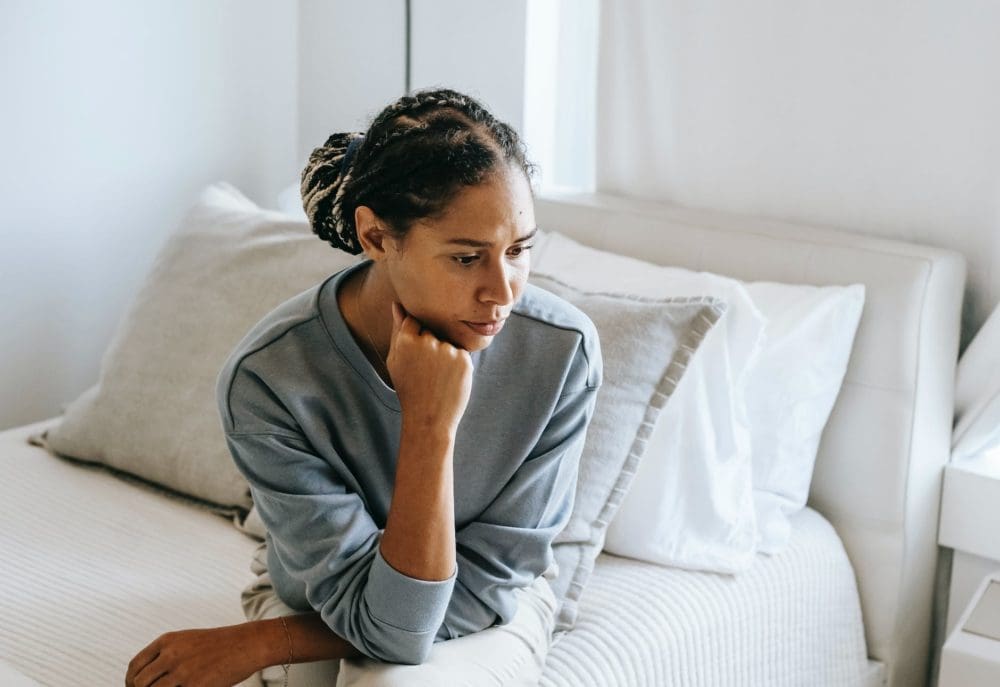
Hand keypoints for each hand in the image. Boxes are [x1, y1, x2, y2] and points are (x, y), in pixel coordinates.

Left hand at [125, 625, 258, 686]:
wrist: (248, 644)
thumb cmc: (220, 645)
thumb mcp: (189, 641)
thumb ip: (167, 654)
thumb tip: (148, 677)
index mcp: (167, 641)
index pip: (135, 666)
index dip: (130, 682)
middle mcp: (170, 655)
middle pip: (139, 683)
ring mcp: (181, 672)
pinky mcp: (194, 686)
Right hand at [387, 301, 472, 435]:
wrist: (428, 418)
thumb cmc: (409, 388)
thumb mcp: (396, 360)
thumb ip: (397, 330)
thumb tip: (397, 304)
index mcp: (406, 340)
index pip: (415, 320)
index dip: (416, 337)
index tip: (415, 356)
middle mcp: (427, 341)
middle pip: (432, 330)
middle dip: (430, 345)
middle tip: (425, 371)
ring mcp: (447, 350)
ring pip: (447, 341)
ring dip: (444, 354)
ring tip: (436, 377)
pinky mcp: (464, 359)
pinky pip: (459, 352)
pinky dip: (456, 363)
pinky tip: (447, 380)